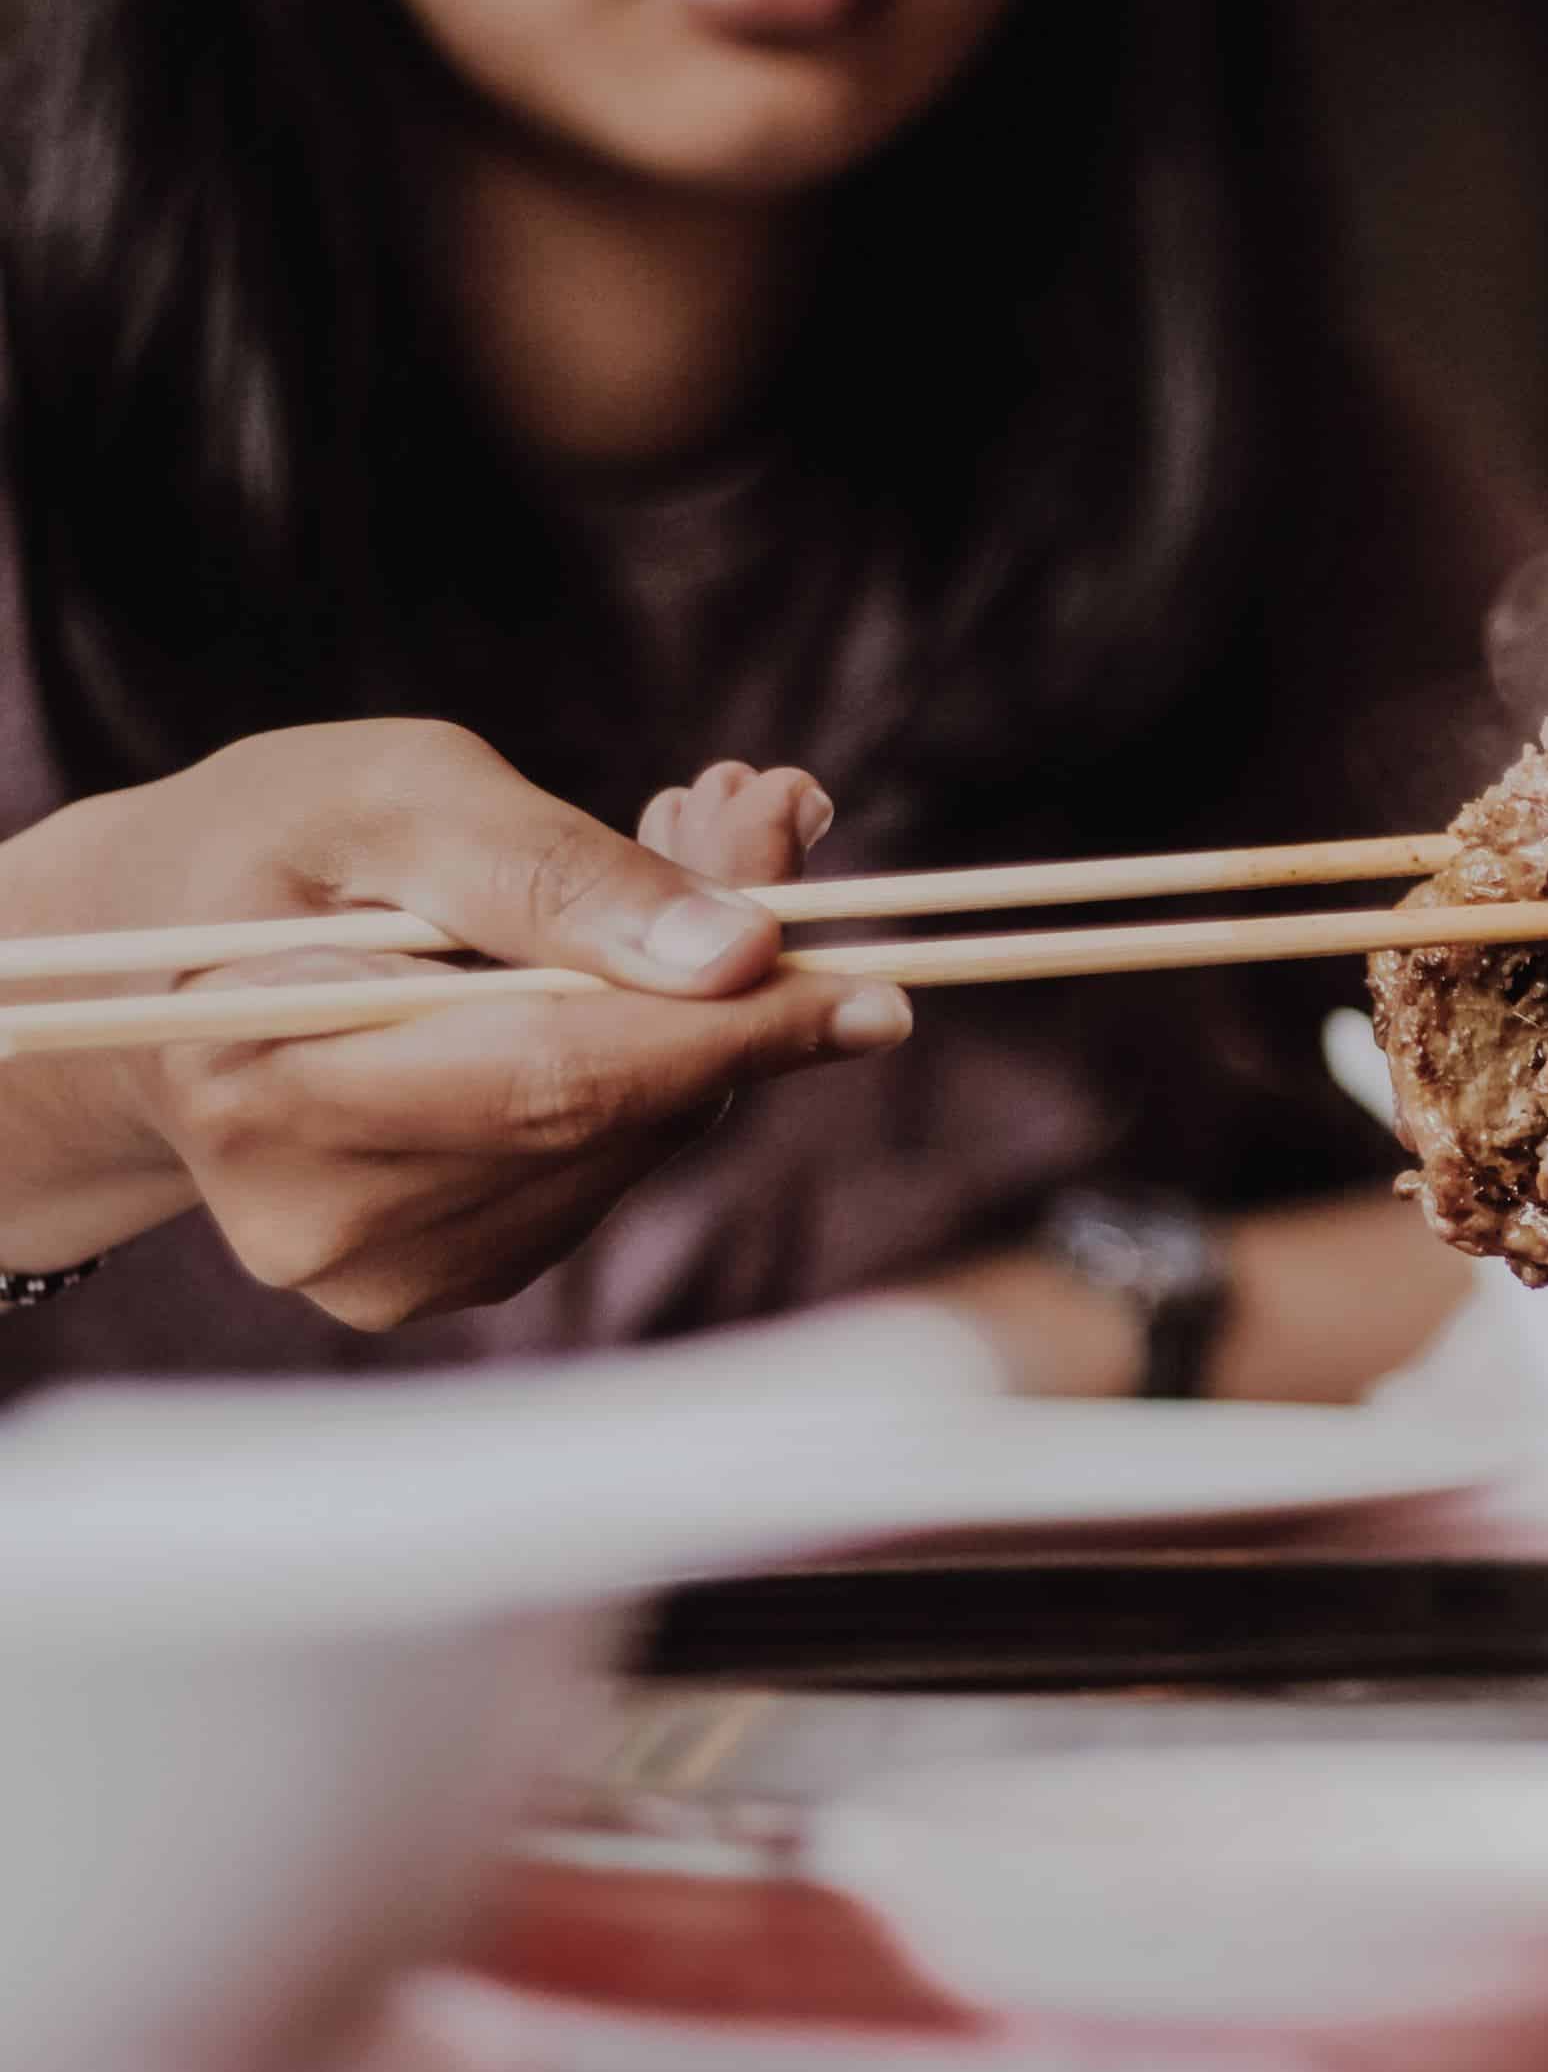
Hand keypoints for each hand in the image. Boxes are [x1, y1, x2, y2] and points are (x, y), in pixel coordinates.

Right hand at [0, 720, 908, 1327]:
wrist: (154, 961)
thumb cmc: (267, 853)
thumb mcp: (390, 797)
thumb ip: (560, 872)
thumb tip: (741, 953)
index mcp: (268, 1091)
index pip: (554, 1080)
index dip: (727, 1029)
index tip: (870, 979)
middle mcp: (324, 1217)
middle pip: (612, 1115)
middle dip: (733, 984)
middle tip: (773, 827)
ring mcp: (388, 1267)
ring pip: (634, 1141)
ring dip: (703, 1010)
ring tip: (682, 855)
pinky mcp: (449, 1274)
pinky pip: (613, 1163)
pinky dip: (659, 1056)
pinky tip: (629, 962)